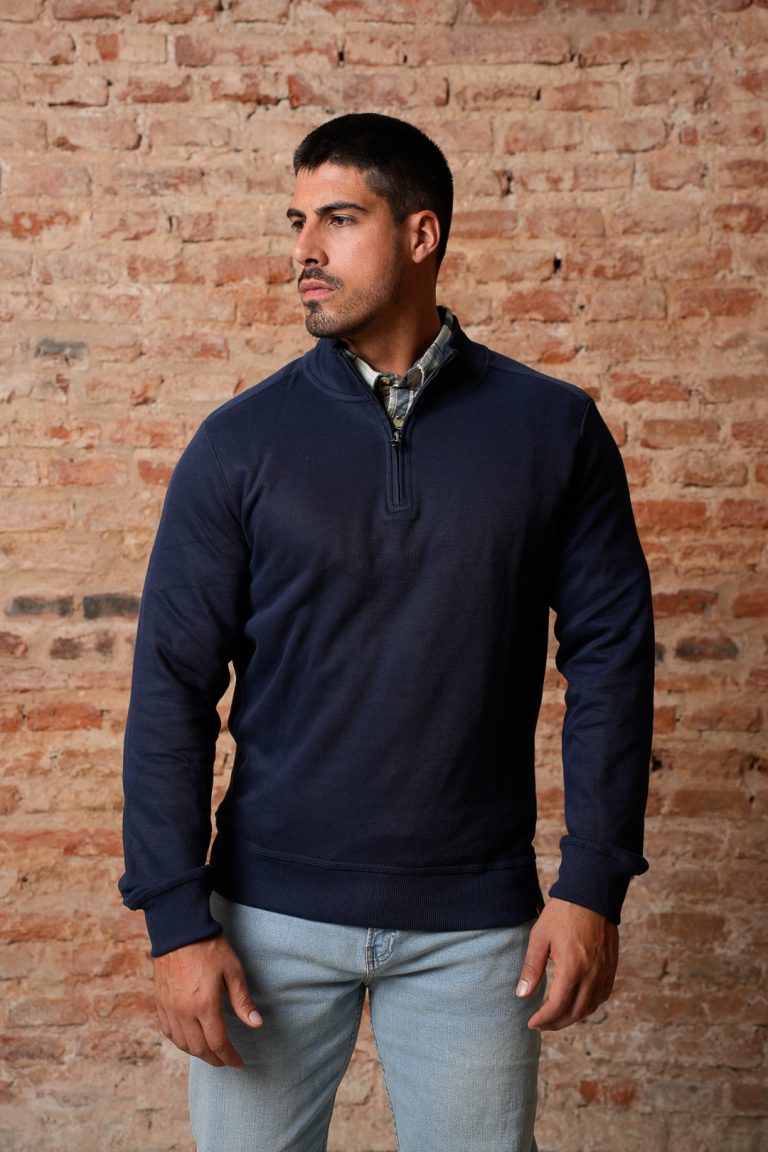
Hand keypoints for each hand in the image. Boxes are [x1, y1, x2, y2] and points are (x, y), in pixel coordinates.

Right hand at [153, 935, 261, 1066]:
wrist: (179, 930)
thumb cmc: (209, 947)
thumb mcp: (233, 970)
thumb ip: (242, 1000)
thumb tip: (255, 1024)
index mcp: (205, 1005)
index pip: (218, 1043)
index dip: (229, 1057)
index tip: (238, 1063)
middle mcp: (184, 1012)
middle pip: (199, 1048)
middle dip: (215, 1059)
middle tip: (226, 1060)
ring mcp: (169, 1008)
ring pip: (182, 1044)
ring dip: (198, 1053)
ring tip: (211, 1052)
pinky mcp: (160, 1002)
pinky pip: (169, 1032)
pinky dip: (180, 1041)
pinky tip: (189, 1040)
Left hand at [515, 898, 618, 1030]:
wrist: (592, 895)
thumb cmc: (563, 913)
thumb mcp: (540, 937)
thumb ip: (532, 968)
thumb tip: (522, 995)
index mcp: (572, 969)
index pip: (557, 1007)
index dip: (543, 1019)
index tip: (531, 1022)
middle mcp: (591, 975)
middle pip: (575, 1013)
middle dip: (556, 1023)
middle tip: (541, 1024)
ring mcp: (604, 973)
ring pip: (590, 1008)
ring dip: (572, 1017)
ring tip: (556, 1017)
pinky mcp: (611, 968)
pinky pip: (601, 996)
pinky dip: (588, 1006)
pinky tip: (577, 1004)